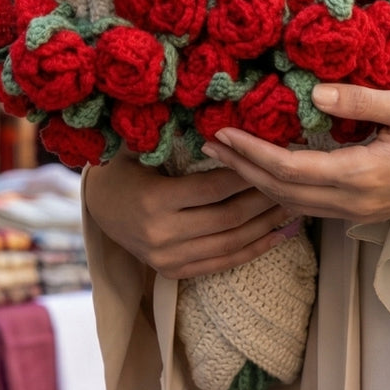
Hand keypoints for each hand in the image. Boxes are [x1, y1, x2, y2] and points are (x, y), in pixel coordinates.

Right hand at [84, 151, 297, 279]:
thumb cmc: (124, 170)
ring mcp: (168, 258)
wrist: (96, 209)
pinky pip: (222, 263)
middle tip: (291, 183)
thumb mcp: (140, 149)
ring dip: (266, 226)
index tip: (270, 160)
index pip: (213, 188)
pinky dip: (253, 250)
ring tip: (293, 207)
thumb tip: (219, 117)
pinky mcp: (174, 271)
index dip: (245, 175)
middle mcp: (161, 235)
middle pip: (228, 218)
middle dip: (264, 200)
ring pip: (230, 243)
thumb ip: (174, 136)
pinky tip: (279, 236)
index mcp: (154, 201)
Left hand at [200, 83, 389, 223]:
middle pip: (281, 191)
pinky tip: (268, 175)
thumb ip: (361, 101)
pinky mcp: (364, 211)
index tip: (222, 133)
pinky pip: (310, 206)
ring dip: (256, 182)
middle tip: (209, 147)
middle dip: (241, 170)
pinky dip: (281, 191)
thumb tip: (315, 94)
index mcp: (361, 175)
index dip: (250, 152)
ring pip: (292, 203)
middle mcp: (353, 201)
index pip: (288, 167)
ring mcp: (358, 211)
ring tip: (228, 160)